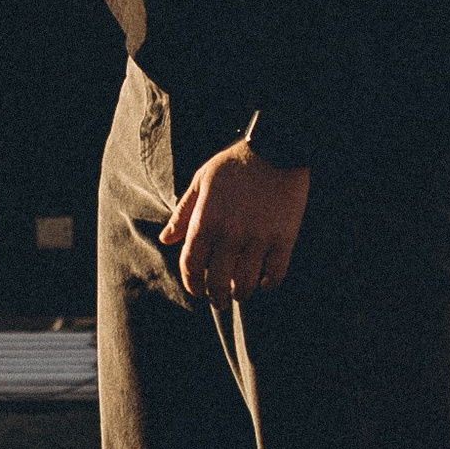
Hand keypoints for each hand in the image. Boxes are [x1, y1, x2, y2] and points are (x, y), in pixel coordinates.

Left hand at [159, 142, 309, 305]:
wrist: (275, 148)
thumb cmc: (234, 164)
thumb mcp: (201, 181)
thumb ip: (183, 213)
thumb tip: (166, 240)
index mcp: (206, 220)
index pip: (191, 265)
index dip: (192, 283)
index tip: (197, 290)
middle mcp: (230, 233)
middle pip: (217, 281)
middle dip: (215, 296)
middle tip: (219, 300)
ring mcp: (258, 238)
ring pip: (245, 283)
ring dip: (240, 294)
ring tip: (240, 294)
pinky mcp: (283, 239)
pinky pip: (275, 275)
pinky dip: (268, 284)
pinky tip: (264, 282)